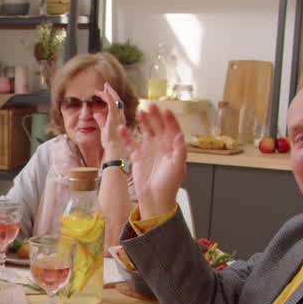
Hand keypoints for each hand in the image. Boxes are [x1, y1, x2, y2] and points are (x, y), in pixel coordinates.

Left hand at [92, 82, 126, 157]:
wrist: (114, 150)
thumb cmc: (111, 143)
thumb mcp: (104, 129)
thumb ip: (101, 121)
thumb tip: (96, 113)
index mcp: (119, 119)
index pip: (116, 105)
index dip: (110, 97)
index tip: (104, 92)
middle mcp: (121, 116)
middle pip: (117, 100)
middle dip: (111, 92)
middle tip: (106, 85)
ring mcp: (119, 117)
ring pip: (116, 100)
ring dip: (109, 92)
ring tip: (104, 86)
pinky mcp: (115, 117)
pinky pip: (112, 104)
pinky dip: (108, 97)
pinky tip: (103, 92)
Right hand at [120, 104, 188, 218]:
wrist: (156, 198)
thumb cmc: (170, 184)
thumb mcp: (178, 167)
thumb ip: (180, 150)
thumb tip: (179, 135)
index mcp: (173, 147)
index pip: (172, 129)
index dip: (169, 120)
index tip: (166, 111)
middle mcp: (161, 145)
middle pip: (159, 126)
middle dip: (156, 116)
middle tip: (151, 105)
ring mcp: (149, 149)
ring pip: (146, 131)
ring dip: (144, 121)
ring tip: (140, 112)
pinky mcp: (137, 156)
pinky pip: (131, 143)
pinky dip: (126, 136)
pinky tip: (122, 128)